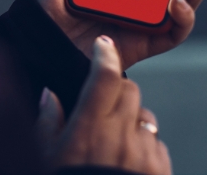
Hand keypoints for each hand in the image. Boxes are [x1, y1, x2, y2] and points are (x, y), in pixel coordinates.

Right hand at [36, 36, 170, 174]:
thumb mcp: (46, 156)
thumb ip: (48, 123)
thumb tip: (50, 94)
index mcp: (89, 128)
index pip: (105, 76)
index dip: (106, 54)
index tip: (104, 45)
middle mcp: (120, 136)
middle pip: (130, 90)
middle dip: (118, 91)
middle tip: (103, 105)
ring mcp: (144, 155)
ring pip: (146, 118)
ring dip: (133, 121)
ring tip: (114, 142)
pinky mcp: (160, 172)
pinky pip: (158, 145)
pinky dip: (145, 147)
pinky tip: (127, 163)